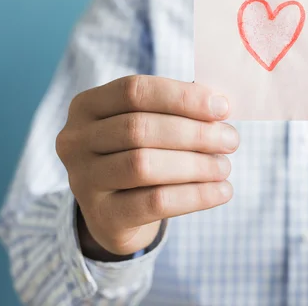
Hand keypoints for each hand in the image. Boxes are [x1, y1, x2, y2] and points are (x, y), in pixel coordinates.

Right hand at [56, 76, 238, 257]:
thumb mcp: (151, 125)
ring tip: (225, 166)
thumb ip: (179, 108)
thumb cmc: (141, 153)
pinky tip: (222, 191)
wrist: (117, 212)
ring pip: (144, 165)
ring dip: (196, 164)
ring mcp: (84, 181)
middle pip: (139, 128)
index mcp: (88, 106)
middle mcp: (76, 141)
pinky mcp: (103, 217)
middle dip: (195, 132)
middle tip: (231, 140)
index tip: (223, 107)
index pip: (134, 90)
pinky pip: (154, 203)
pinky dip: (196, 195)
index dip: (182, 96)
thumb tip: (222, 102)